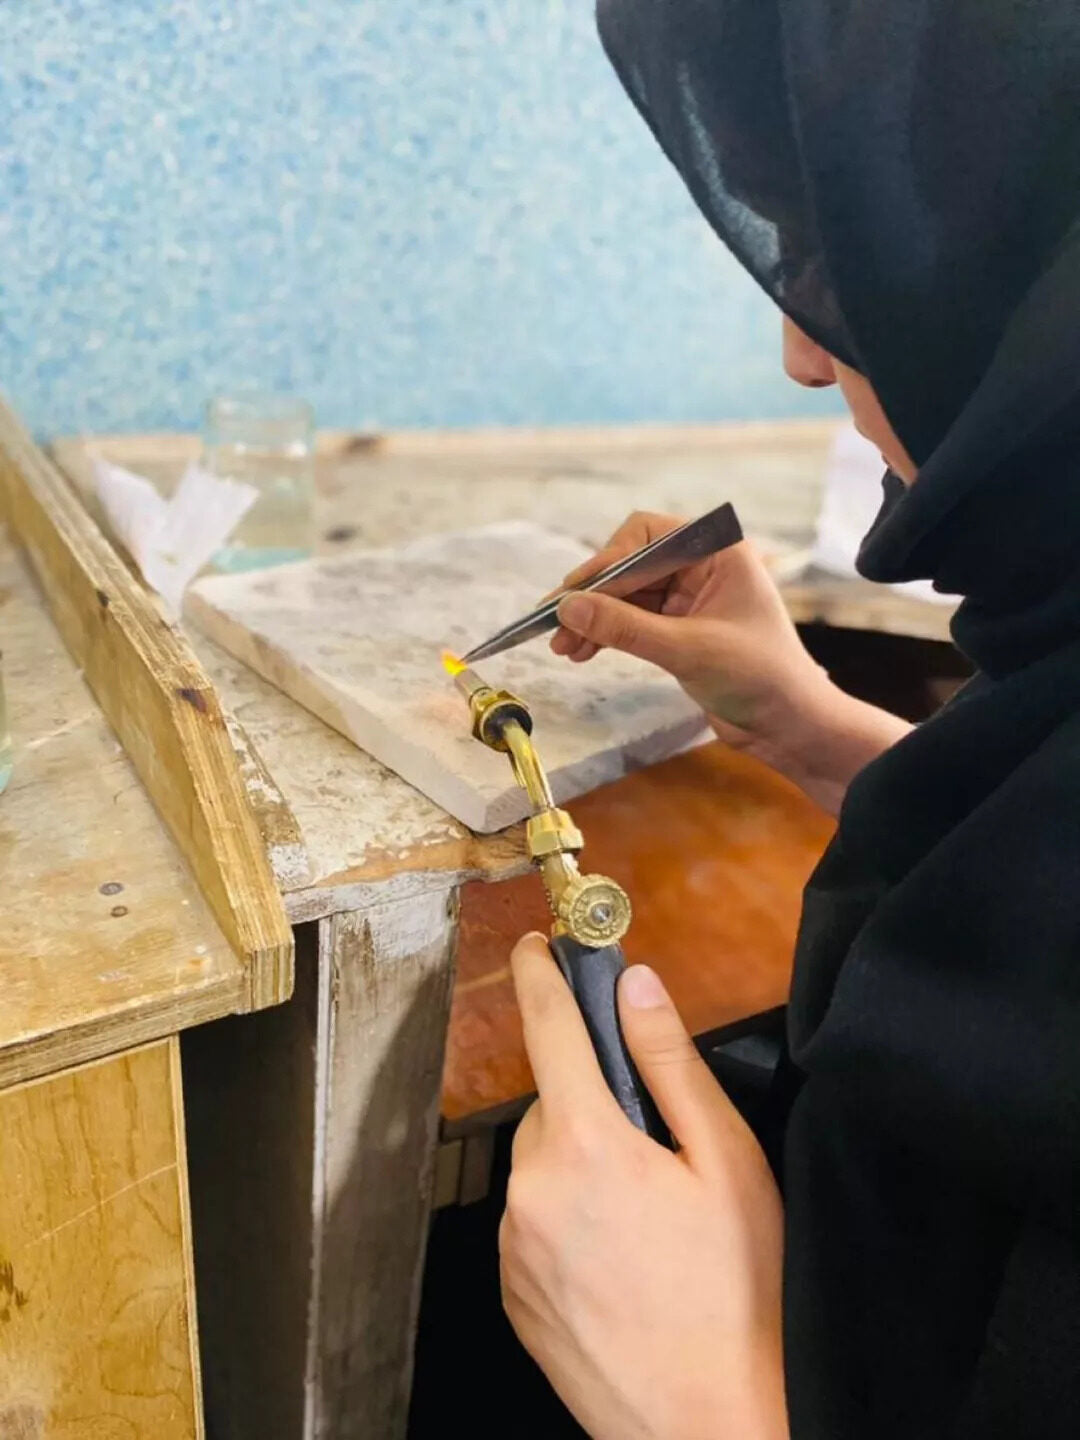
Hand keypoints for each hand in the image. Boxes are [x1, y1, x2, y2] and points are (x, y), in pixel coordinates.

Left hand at [500, 934, 788, 1439]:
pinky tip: (621, 1261)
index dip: (539, 974)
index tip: (533, 944)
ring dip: (580, 1168)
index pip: (548, 1028)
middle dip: (594, 1107)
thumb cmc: (737, 1299)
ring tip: (647, 1226)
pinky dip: (565, 1220)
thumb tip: (634, 986)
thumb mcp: (727, 1164)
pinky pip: (532, 1224)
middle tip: (657, 1156)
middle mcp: (532, 1190)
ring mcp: (513, 1248)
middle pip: (553, 1106)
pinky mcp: (511, 1294)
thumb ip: (671, 1064)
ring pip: (542, 1167)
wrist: (710, 1429)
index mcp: (587, 1145)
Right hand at [552, 512, 909, 811]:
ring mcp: (691, 597)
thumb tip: (566, 607)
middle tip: (553, 623)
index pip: (645, 536)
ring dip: (594, 619)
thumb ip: (625, 627)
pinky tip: (583, 652)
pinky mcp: (681, 628)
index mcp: (718, 551)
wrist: (791, 727)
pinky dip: (608, 634)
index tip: (574, 598)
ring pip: (626, 595)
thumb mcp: (687, 650)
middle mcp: (703, 566)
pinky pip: (633, 620)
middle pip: (630, 564)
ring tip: (563, 647)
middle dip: (594, 595)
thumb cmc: (759, 678)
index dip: (605, 563)